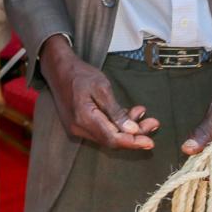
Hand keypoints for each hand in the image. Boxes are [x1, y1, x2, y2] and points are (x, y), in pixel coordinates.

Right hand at [40, 35, 158, 148]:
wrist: (58, 69)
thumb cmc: (80, 74)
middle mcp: (79, 128)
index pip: (112, 139)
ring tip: (144, 115)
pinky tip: (130, 114)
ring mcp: (78, 128)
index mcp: (84, 119)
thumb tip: (132, 130)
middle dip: (134, 135)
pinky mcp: (79, 124)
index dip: (132, 142)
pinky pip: (102, 130)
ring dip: (127, 128)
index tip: (150, 142)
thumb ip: (116, 111)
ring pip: (108, 135)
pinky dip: (117, 124)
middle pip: (112, 139)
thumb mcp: (101, 87)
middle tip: (153, 124)